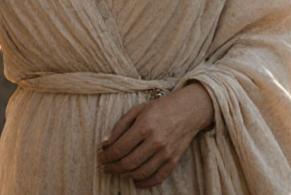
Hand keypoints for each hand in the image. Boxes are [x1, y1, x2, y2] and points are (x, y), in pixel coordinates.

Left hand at [98, 83, 213, 188]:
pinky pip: (157, 178)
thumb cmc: (161, 108)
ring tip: (117, 172)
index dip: (107, 156)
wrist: (189, 110)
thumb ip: (120, 126)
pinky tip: (135, 181)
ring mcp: (166, 153)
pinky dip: (144, 183)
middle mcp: (155, 141)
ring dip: (125, 175)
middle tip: (105, 167)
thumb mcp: (138, 110)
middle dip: (113, 168)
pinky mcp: (174, 160)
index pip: (120, 148)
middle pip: (128, 163)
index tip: (101, 157)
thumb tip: (106, 144)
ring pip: (141, 172)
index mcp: (144, 126)